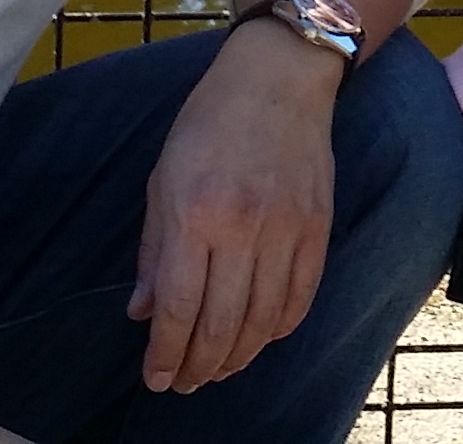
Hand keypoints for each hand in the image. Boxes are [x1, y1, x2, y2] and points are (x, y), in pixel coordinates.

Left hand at [128, 26, 339, 391]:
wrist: (278, 78)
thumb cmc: (210, 123)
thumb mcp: (163, 180)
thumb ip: (155, 251)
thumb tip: (144, 313)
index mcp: (196, 213)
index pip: (180, 307)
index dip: (166, 353)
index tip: (156, 378)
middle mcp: (243, 228)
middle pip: (222, 324)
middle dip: (198, 365)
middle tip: (184, 382)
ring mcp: (287, 229)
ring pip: (263, 321)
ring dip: (237, 357)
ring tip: (217, 369)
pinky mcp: (318, 228)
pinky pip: (301, 298)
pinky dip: (278, 329)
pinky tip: (258, 338)